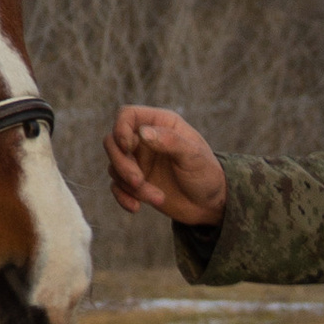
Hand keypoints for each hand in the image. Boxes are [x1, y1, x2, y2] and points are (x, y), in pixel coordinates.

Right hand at [104, 104, 227, 224]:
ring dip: (132, 186)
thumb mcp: (194, 156)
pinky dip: (123, 198)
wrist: (210, 205)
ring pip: (115, 168)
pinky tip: (136, 207)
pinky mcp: (135, 182)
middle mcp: (145, 140)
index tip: (127, 148)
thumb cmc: (207, 174)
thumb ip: (170, 141)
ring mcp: (138, 161)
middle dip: (123, 164)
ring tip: (158, 198)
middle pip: (113, 142)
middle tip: (139, 181)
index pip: (127, 115)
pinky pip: (116, 187)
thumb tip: (143, 132)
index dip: (120, 128)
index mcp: (160, 124)